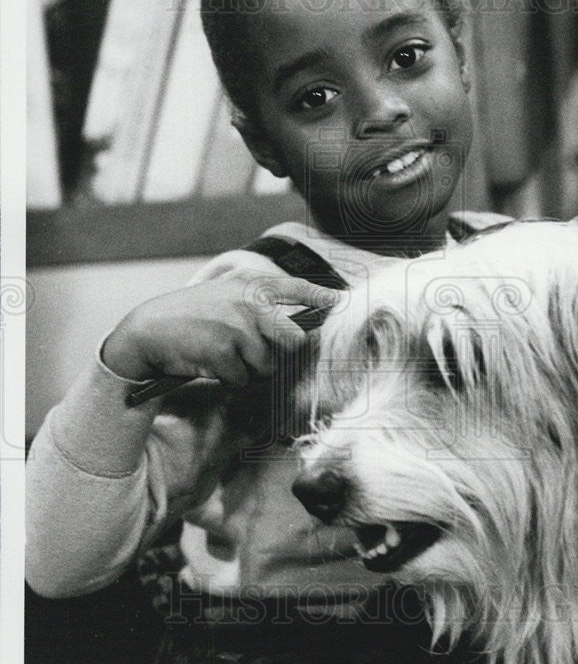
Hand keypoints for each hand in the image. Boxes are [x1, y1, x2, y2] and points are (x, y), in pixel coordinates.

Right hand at [102, 272, 338, 384]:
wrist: (150, 329)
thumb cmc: (190, 315)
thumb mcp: (225, 294)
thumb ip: (258, 304)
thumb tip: (294, 328)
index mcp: (251, 284)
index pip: (296, 288)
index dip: (321, 296)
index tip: (340, 302)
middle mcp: (251, 302)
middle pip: (293, 340)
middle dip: (278, 353)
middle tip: (250, 351)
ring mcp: (239, 326)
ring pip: (267, 365)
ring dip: (247, 368)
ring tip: (221, 352)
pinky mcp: (225, 351)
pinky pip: (243, 378)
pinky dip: (228, 378)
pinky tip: (209, 362)